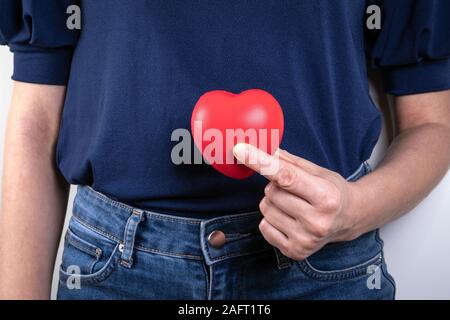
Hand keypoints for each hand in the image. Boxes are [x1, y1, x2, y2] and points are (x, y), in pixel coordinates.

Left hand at [233, 143, 361, 260]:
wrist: (348, 219)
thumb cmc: (331, 191)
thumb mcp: (317, 171)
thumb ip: (288, 161)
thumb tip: (261, 148)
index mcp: (326, 197)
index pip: (286, 177)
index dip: (260, 162)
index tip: (240, 150)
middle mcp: (317, 221)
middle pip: (271, 192)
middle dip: (276, 186)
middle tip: (294, 190)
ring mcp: (306, 239)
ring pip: (265, 208)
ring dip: (273, 203)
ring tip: (293, 205)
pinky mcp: (295, 251)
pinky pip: (264, 227)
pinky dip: (271, 220)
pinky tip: (290, 220)